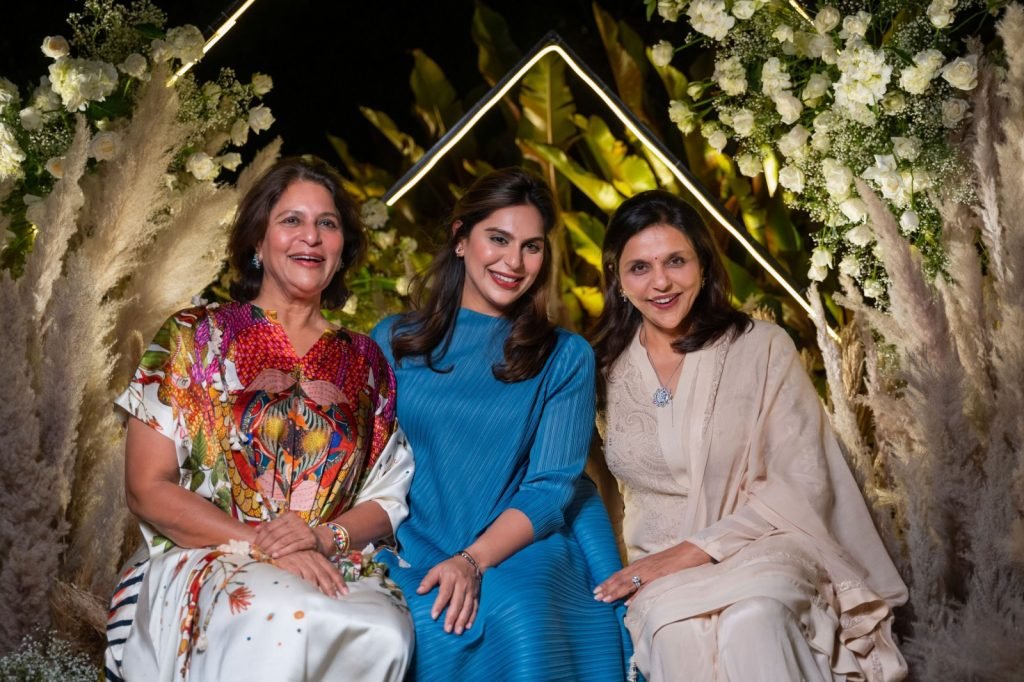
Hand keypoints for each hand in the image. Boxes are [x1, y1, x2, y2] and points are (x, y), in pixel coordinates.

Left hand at [254, 511, 320, 558]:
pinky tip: (276, 556)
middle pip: (276, 533)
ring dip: (273, 548)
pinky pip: (294, 546)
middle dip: (265, 543)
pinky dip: (283, 551)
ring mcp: (304, 530)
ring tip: (266, 554)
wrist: (317, 539)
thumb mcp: (285, 527)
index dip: (261, 536)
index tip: (255, 544)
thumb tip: (256, 529)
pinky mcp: (310, 540)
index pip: (270, 526)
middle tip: (259, 551)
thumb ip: (271, 527)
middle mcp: (297, 521)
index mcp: (289, 516)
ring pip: (284, 540)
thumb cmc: (297, 533)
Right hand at [274, 549, 347, 597]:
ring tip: (321, 599)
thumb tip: (324, 586)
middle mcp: (311, 557)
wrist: (274, 544)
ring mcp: (300, 560)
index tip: (345, 592)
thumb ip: (315, 570)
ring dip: (317, 588)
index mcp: (317, 556)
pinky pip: (297, 575)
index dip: (339, 581)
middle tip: (335, 599)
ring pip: (311, 576)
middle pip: (323, 574)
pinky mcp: (288, 563)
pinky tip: (305, 592)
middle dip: (330, 587)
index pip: (331, 569)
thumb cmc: (291, 554)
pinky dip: (301, 583)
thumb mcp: (306, 559)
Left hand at [417, 556, 480, 634]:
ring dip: (463, 620)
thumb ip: (428, 581)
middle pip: (457, 602)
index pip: (445, 593)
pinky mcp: (476, 594)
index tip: (434, 616)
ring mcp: (470, 590)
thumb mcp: (437, 569)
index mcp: (451, 578)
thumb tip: (419, 592)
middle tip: (447, 630)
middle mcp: (462, 585)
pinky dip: (472, 617)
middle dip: (452, 616)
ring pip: (467, 606)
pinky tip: (468, 626)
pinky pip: (475, 607)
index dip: (439, 605)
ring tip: (457, 631)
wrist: (471, 561)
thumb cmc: (450, 568)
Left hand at [593, 541, 712, 605]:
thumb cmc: (675, 561)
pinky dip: (636, 595)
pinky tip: (628, 602)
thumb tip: (631, 595)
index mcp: (641, 565)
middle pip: (621, 578)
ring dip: (616, 591)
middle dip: (607, 588)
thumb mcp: (656, 568)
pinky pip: (646, 587)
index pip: (620, 574)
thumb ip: (644, 578)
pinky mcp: (661, 576)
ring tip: (605, 599)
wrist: (692, 551)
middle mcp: (642, 567)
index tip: (597, 590)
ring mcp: (651, 571)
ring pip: (629, 582)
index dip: (608, 582)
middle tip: (595, 596)